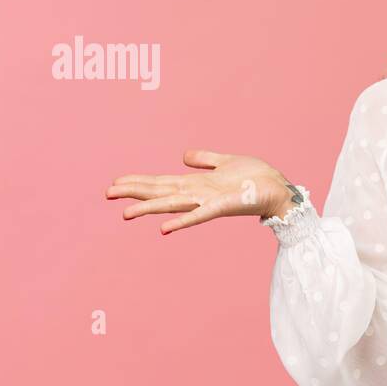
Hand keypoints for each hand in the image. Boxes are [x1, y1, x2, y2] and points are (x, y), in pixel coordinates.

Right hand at [106, 150, 300, 234]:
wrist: (279, 189)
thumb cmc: (256, 177)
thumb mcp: (226, 161)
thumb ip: (204, 159)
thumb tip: (183, 156)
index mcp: (197, 183)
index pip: (161, 182)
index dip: (139, 181)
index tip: (116, 182)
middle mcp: (198, 193)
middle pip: (160, 191)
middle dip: (134, 192)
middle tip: (107, 194)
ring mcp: (208, 202)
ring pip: (172, 204)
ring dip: (149, 209)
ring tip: (125, 214)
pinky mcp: (222, 207)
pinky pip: (199, 216)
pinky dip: (182, 221)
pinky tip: (164, 229)